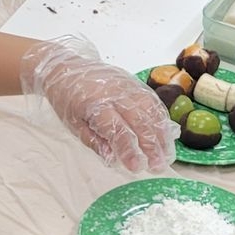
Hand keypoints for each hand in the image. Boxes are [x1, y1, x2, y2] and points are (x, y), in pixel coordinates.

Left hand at [21, 37, 176, 172]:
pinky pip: (154, 101)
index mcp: (95, 105)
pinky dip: (163, 119)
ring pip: (152, 111)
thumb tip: (113, 160)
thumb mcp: (72, 124)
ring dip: (162, 135)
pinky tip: (168, 135)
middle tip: (158, 167)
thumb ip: (94, 142)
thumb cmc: (67, 98)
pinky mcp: (136, 83)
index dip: (129, 150)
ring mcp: (128, 86)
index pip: (117, 130)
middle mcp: (115, 94)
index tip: (137, 167)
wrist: (68, 68)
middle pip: (139, 121)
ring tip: (167, 155)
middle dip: (151, 146)